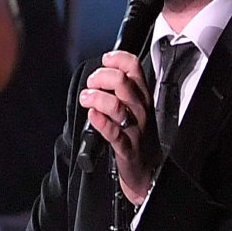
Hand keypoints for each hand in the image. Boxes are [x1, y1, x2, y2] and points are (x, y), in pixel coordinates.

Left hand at [81, 51, 160, 205]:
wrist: (146, 171)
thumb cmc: (136, 137)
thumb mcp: (134, 109)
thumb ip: (121, 89)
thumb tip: (102, 72)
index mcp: (142, 97)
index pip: (135, 68)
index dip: (118, 59)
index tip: (106, 59)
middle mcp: (140, 110)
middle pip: (123, 83)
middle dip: (102, 77)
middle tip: (92, 82)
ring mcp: (134, 129)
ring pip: (117, 105)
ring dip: (97, 97)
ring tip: (86, 97)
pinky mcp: (126, 148)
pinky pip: (114, 132)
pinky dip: (101, 121)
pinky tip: (92, 115)